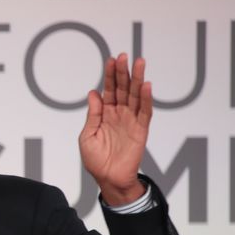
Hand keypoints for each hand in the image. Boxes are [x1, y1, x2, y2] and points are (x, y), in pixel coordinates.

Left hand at [79, 53, 151, 205]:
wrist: (108, 178)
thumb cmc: (95, 160)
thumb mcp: (87, 135)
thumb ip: (93, 115)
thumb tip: (93, 93)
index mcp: (105, 114)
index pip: (109, 90)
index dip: (110, 76)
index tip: (110, 60)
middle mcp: (119, 114)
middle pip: (123, 89)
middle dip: (123, 72)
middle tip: (124, 56)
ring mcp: (131, 121)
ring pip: (136, 96)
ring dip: (138, 79)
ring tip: (139, 63)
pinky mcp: (141, 130)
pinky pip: (145, 112)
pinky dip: (147, 98)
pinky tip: (147, 85)